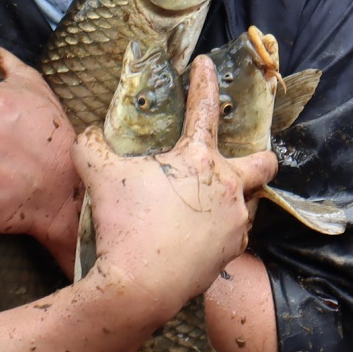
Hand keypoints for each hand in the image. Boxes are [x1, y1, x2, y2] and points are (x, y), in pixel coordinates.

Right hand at [74, 57, 277, 322]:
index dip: (204, 82)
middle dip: (260, 157)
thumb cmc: (125, 225)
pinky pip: (234, 237)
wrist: (140, 287)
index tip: (206, 64)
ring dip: (236, 199)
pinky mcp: (230, 256)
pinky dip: (221, 232)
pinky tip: (201, 236)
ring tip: (211, 203)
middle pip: (263, 164)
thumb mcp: (99, 175)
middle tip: (240, 159)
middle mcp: (228, 189)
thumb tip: (89, 135)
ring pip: (248, 204)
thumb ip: (93, 146)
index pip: (205, 109)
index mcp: (200, 161)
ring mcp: (234, 225)